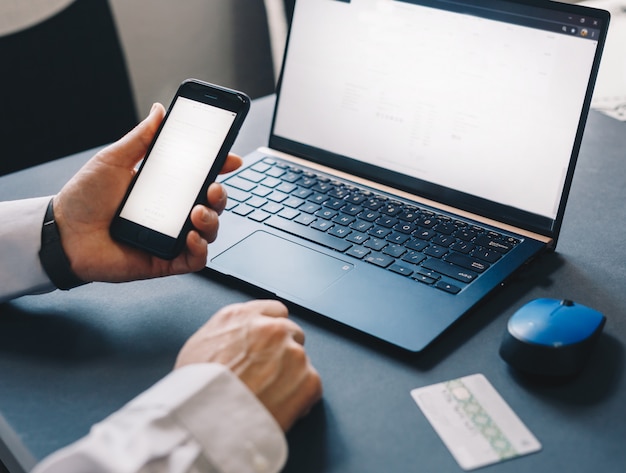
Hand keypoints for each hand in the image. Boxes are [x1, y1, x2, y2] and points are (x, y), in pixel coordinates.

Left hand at [53, 103, 242, 282]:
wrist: (62, 234)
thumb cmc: (84, 198)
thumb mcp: (114, 160)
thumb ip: (141, 137)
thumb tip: (159, 111)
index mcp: (164, 188)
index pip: (201, 177)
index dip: (220, 168)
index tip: (230, 159)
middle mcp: (172, 212)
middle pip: (212, 204)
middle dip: (221, 195)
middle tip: (213, 187)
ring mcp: (171, 237)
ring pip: (209, 230)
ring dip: (212, 220)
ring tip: (197, 212)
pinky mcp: (166, 260)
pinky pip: (196, 258)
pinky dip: (201, 248)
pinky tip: (191, 236)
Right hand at [175, 300, 322, 430]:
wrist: (205, 423)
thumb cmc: (195, 390)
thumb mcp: (199, 345)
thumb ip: (227, 333)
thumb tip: (235, 339)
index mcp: (243, 316)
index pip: (275, 311)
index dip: (271, 330)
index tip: (269, 345)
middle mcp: (272, 329)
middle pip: (292, 333)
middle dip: (283, 351)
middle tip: (268, 375)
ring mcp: (293, 353)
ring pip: (301, 360)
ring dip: (291, 375)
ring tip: (269, 397)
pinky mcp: (308, 380)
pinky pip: (312, 385)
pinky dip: (301, 398)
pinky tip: (281, 408)